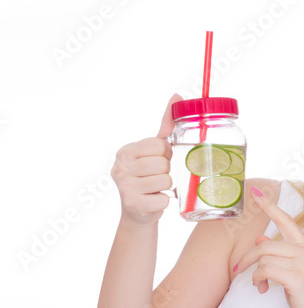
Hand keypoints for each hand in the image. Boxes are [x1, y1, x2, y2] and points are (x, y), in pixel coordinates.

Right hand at [110, 93, 181, 225]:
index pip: (158, 145)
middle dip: (166, 171)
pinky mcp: (133, 204)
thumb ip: (165, 126)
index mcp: (126, 151)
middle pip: (162, 163)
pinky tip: (155, 199)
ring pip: (165, 180)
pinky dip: (165, 201)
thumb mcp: (154, 151)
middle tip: (158, 177)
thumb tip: (177, 96)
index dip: (165, 154)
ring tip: (157, 188)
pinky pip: (164, 199)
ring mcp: (125, 186)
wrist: (138, 212)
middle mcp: (121, 166)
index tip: (160, 160)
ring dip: (167, 186)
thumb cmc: (148, 177)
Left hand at [234, 187, 303, 307]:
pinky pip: (266, 270)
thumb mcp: (294, 273)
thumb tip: (261, 239)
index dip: (270, 207)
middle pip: (265, 246)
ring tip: (259, 285)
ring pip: (264, 258)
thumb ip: (279, 255)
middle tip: (238, 269)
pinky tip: (263, 289)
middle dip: (246, 258)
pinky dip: (258, 279)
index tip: (255, 193)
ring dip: (253, 273)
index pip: (286, 221)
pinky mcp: (298, 278)